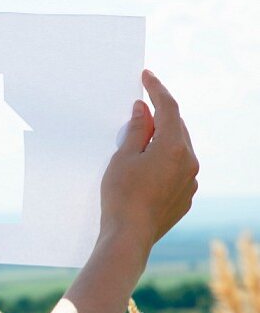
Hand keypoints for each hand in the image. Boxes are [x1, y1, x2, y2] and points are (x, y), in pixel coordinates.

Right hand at [99, 70, 198, 252]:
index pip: (168, 108)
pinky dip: (165, 161)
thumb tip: (142, 110)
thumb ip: (136, 130)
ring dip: (163, 139)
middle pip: (176, 128)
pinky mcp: (185, 197)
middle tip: (141, 107)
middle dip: (160, 115)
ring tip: (141, 140)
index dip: (156, 89)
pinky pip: (178, 170)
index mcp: (173, 147)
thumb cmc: (121, 196)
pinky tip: (147, 167)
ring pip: (179, 149)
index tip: (146, 76)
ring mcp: (189, 181)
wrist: (129, 236)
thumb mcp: (122, 158)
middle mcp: (189, 161)